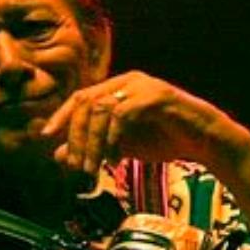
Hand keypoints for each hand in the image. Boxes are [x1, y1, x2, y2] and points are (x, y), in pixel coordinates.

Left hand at [41, 70, 244, 175]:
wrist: (204, 142)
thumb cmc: (163, 140)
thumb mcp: (120, 147)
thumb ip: (92, 148)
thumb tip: (58, 155)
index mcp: (117, 87)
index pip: (80, 98)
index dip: (61, 117)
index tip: (45, 136)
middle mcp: (127, 81)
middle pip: (86, 102)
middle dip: (76, 136)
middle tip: (74, 165)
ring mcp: (143, 86)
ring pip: (102, 110)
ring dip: (93, 143)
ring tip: (93, 168)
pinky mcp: (157, 97)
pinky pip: (123, 115)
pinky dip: (114, 138)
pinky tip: (117, 159)